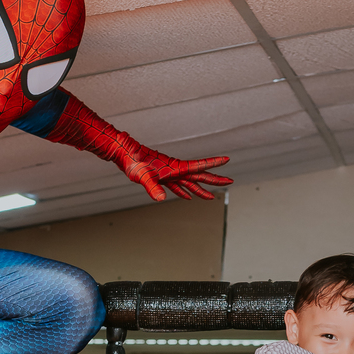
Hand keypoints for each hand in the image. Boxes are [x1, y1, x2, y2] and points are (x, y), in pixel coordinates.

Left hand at [116, 144, 230, 202]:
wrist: (124, 154)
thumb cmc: (133, 162)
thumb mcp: (143, 176)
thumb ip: (153, 187)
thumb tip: (162, 199)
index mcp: (175, 168)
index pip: (198, 167)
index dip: (213, 164)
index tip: (227, 160)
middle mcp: (175, 170)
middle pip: (199, 176)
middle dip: (214, 179)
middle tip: (230, 180)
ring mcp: (169, 174)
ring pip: (189, 183)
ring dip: (201, 189)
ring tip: (212, 196)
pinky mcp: (161, 178)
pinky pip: (176, 187)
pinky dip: (183, 192)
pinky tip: (187, 197)